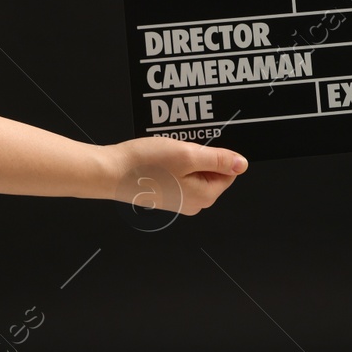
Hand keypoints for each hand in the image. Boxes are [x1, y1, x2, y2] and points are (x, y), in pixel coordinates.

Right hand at [102, 137, 247, 214]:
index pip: (228, 172)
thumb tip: (242, 164)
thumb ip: (219, 159)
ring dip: (184, 157)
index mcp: (205, 196)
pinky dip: (173, 162)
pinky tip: (159, 158)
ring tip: (167, 153)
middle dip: (199, 156)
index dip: (215, 155)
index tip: (196, 148)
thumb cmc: (144, 165)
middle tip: (179, 150)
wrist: (109, 172)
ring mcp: (179, 200)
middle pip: (212, 171)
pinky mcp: (166, 194)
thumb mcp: (188, 155)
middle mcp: (194, 203)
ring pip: (194, 170)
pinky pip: (179, 174)